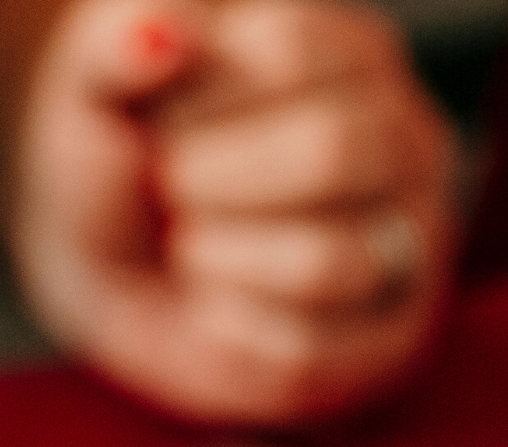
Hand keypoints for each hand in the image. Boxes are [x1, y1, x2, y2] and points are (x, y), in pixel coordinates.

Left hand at [8, 0, 458, 425]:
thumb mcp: (97, 90)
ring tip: (190, 243)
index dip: (195, 94)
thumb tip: (155, 36)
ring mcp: (411, 244)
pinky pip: (311, 348)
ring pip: (327, 262)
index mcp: (350, 52)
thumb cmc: (130, 166)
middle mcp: (403, 140)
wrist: (124, 278)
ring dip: (218, 257)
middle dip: (212, 178)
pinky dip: (229, 328)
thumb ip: (114, 47)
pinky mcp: (386, 339)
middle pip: (331, 152)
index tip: (158, 116)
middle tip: (170, 184)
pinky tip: (212, 303)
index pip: (289, 51)